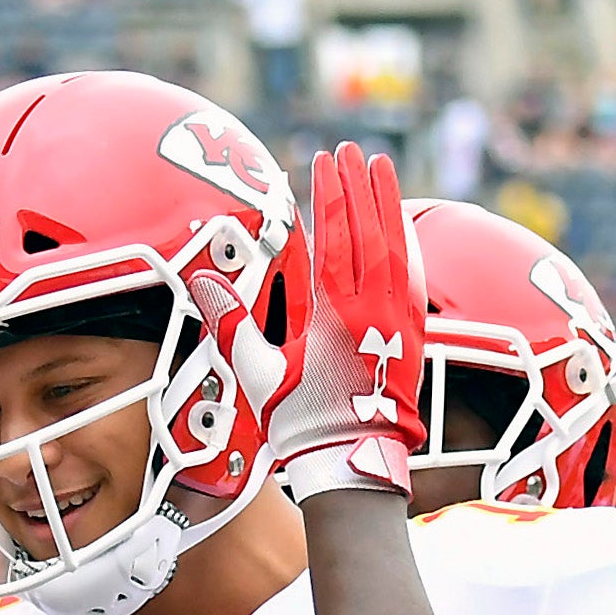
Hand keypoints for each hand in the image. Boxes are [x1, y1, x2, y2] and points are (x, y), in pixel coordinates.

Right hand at [185, 142, 423, 499]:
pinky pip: (413, 277)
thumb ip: (232, 323)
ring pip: (397, 248)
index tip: (327, 160)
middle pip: (369, 231)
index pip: (334, 236)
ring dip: (388, 204)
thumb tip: (201, 283)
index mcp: (333, 312)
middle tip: (355, 149)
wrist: (353, 465)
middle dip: (360, 186)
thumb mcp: (260, 374)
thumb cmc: (302, 424)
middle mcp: (371, 308)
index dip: (331, 194)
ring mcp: (397, 320)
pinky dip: (408, 245)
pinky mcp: (412, 336)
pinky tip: (404, 228)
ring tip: (381, 169)